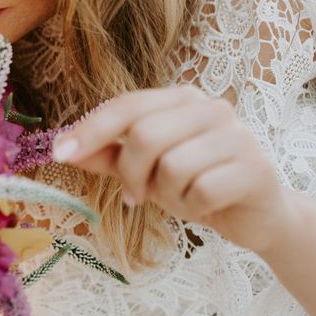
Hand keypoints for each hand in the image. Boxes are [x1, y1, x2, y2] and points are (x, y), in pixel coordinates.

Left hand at [53, 86, 293, 254]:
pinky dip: (193, 208)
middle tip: (137, 195)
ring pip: (172, 166)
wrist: (256, 215)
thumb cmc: (195, 183)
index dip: (91, 130)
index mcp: (180, 99)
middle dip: (132, 174)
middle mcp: (210, 107)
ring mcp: (236, 135)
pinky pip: (201, 191)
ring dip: (166, 194)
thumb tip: (61, 148)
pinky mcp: (255, 168)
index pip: (126, 106)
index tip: (60, 153)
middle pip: (145, 136)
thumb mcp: (144, 168)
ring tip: (181, 197)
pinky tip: (206, 206)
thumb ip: (106, 155)